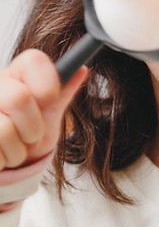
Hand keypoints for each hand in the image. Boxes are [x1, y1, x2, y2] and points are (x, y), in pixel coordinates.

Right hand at [0, 50, 87, 170]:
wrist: (6, 165)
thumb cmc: (27, 138)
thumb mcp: (48, 118)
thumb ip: (61, 95)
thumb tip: (82, 69)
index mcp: (16, 76)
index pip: (33, 61)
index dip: (47, 83)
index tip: (49, 100)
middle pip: (19, 97)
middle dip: (32, 127)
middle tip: (30, 135)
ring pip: (5, 129)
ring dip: (17, 150)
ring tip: (13, 147)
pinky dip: (3, 160)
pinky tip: (0, 154)